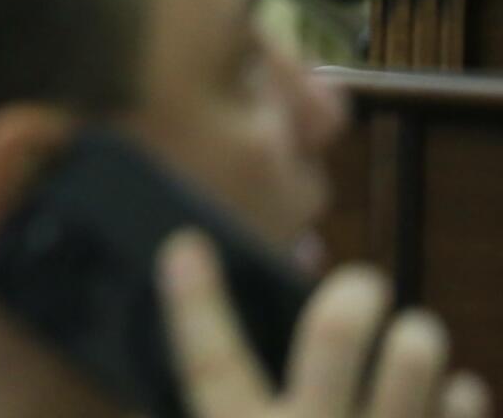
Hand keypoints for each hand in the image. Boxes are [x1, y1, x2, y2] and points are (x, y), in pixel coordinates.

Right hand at [160, 230, 490, 417]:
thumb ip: (231, 401)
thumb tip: (250, 322)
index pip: (208, 359)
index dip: (195, 300)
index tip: (187, 245)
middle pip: (333, 336)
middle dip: (353, 294)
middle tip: (364, 285)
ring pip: (411, 368)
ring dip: (418, 342)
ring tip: (417, 333)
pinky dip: (460, 402)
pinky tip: (456, 390)